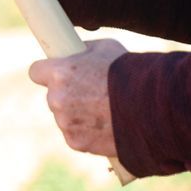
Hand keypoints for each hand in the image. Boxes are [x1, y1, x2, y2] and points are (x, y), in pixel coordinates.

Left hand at [29, 38, 125, 155]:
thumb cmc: (131, 73)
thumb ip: (83, 52)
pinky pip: (76, 135)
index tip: (56, 74)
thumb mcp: (106, 49)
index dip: (48, 73)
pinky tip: (108, 126)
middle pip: (54, 96)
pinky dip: (88, 133)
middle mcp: (56, 98)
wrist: (154, 108)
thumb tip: (74, 52)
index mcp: (59, 73)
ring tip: (107, 111)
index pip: (36, 72)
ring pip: (66, 117)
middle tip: (94, 94)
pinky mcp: (76, 142)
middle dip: (69, 95)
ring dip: (79, 115)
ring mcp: (65, 122)